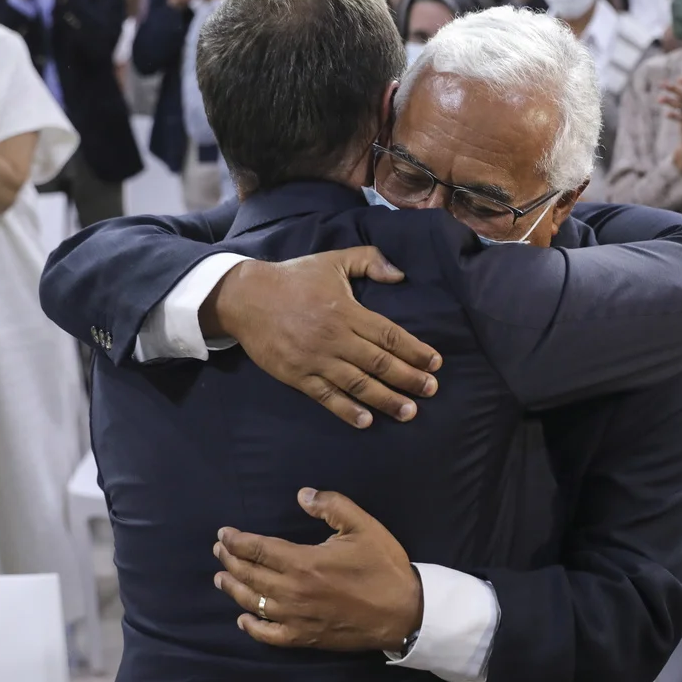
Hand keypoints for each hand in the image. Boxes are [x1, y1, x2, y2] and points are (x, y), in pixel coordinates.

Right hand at [204, 248, 441, 427]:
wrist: (246, 297)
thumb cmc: (293, 278)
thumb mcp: (332, 260)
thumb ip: (369, 260)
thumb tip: (400, 274)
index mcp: (346, 311)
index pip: (389, 334)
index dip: (415, 350)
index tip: (435, 363)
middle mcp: (335, 337)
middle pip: (379, 363)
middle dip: (409, 378)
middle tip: (431, 390)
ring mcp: (315, 359)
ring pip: (358, 384)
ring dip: (386, 399)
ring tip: (409, 412)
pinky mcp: (297, 375)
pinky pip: (327, 396)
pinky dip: (347, 410)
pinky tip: (367, 420)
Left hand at [213, 488, 423, 650]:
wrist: (405, 612)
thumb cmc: (383, 566)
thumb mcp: (363, 526)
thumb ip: (331, 506)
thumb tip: (302, 495)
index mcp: (304, 562)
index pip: (258, 549)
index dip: (237, 541)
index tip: (224, 534)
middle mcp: (293, 591)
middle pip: (250, 575)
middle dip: (230, 561)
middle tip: (219, 550)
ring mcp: (297, 618)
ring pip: (254, 603)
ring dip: (233, 589)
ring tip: (221, 578)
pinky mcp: (305, 638)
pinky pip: (269, 635)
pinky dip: (252, 627)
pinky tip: (243, 619)